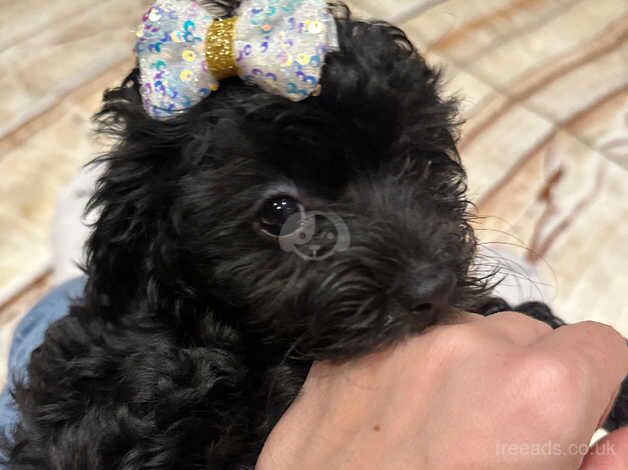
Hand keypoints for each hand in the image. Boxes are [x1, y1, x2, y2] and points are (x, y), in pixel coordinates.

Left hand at [257, 312, 627, 469]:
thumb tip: (625, 436)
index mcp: (536, 391)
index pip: (599, 346)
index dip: (594, 385)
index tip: (572, 416)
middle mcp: (469, 344)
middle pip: (529, 335)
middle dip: (527, 376)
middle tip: (495, 436)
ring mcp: (403, 338)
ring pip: (467, 330)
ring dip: (469, 367)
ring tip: (440, 428)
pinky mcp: (352, 347)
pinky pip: (410, 337)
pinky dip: (417, 363)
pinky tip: (398, 414)